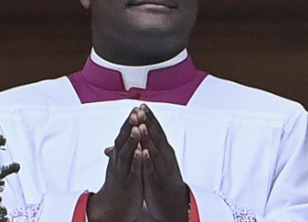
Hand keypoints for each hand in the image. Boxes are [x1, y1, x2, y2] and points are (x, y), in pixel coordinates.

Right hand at [88, 110, 143, 221]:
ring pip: (127, 154)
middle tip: (136, 112)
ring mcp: (123, 172)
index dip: (131, 122)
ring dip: (132, 140)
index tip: (138, 107)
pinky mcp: (128, 183)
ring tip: (137, 127)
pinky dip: (137, 161)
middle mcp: (119, 161)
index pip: (125, 135)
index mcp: (119, 156)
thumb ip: (120, 150)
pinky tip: (142, 152)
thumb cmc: (118, 183)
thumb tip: (119, 137)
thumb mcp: (119, 164)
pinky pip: (133, 170)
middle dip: (130, 126)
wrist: (111, 208)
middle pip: (123, 140)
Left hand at [135, 106, 188, 221]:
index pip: (155, 131)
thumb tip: (133, 135)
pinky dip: (149, 160)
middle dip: (148, 122)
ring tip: (141, 126)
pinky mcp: (159, 180)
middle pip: (156, 136)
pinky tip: (144, 152)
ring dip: (148, 137)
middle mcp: (165, 156)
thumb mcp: (153, 162)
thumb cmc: (162, 180)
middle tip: (141, 109)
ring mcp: (163, 168)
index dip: (148, 119)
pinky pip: (153, 169)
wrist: (174, 203)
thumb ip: (145, 147)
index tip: (141, 106)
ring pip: (155, 150)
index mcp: (162, 151)